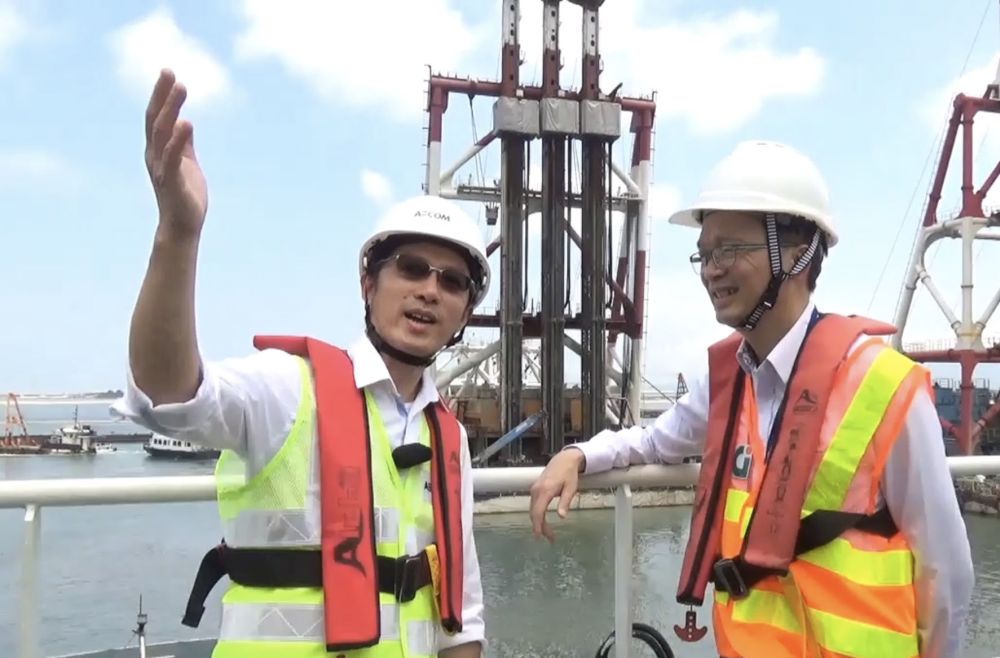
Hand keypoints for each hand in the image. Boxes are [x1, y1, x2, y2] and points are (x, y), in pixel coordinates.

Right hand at [144, 68, 207, 240]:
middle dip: (162, 96)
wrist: (183, 228)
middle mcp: (155, 156)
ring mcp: (162, 168)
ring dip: (171, 110)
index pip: (156, 117)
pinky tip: (187, 124)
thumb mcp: (187, 163)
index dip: (161, 95)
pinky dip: (178, 140)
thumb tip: (185, 121)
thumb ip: (184, 143)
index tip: (168, 72)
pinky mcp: (173, 182)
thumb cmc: (185, 196)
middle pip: (155, 120)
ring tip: (181, 89)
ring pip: (163, 134)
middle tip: (170, 73)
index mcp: (158, 151)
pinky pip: (174, 158)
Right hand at [528, 447, 584, 542]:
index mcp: (545, 490)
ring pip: (533, 510)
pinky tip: (544, 521)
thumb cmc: (569, 474)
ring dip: (539, 522)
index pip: (538, 512)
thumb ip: (565, 502)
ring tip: (549, 533)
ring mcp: (534, 489)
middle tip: (550, 539)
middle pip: (534, 513)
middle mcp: (536, 490)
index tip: (540, 536)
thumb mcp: (571, 488)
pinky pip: (534, 505)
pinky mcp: (535, 489)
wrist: (564, 459)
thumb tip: (562, 517)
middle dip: (540, 527)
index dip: (538, 525)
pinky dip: (537, 515)